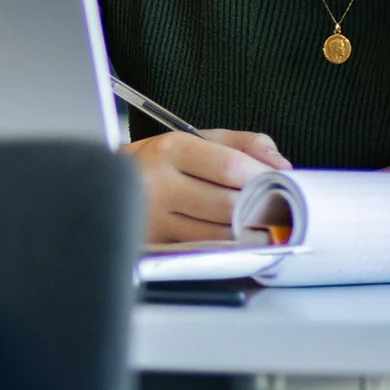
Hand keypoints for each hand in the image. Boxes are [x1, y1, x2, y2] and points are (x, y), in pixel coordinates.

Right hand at [123, 129, 291, 242]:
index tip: (278, 182)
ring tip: (256, 222)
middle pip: (227, 204)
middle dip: (258, 207)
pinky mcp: (156, 245)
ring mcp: (154, 218)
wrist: (108, 183)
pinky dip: (225, 247)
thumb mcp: (197, 138)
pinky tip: (233, 238)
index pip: (229, 166)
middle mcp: (158, 183)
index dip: (261, 176)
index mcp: (170, 150)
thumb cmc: (161, 162)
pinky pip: (203, 251)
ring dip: (245, 231)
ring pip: (218, 234)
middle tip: (275, 207)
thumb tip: (281, 165)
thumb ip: (243, 144)